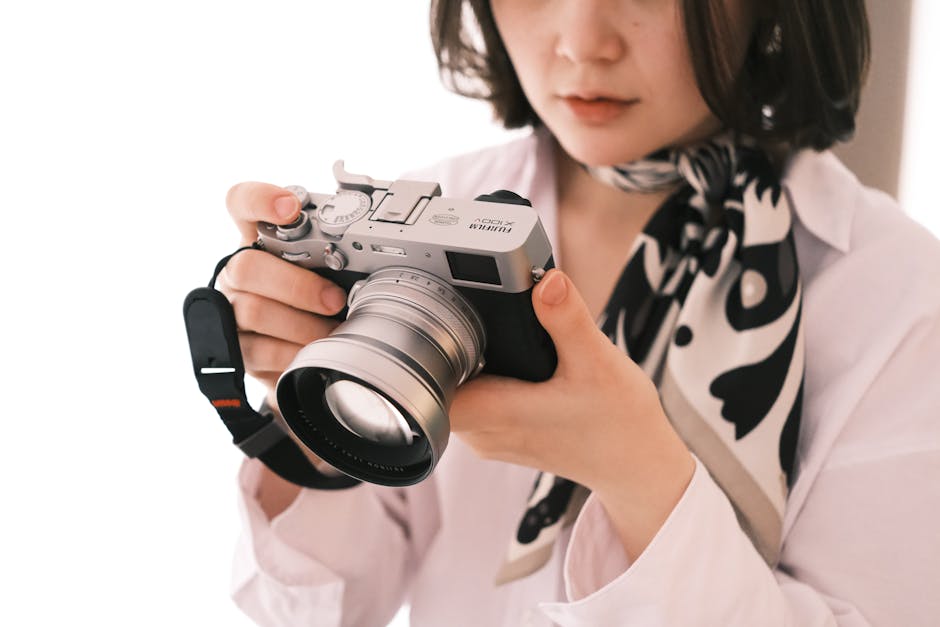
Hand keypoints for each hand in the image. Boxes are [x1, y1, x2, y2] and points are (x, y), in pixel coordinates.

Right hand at [217, 182, 347, 405]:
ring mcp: (231, 311)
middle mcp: (236, 272)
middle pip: (245, 267)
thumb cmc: (319, 297)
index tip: (290, 208)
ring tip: (332, 331)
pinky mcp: (236, 350)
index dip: (260, 199)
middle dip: (298, 286)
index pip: (242, 203)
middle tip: (335, 300)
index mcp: (257, 240)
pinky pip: (260, 351)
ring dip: (303, 325)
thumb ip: (337, 249)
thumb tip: (381, 239)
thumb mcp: (329, 268)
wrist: (299, 350)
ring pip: (254, 311)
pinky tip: (314, 351)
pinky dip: (295, 353)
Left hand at [449, 269, 694, 556]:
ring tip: (491, 334)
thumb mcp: (597, 361)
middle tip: (469, 312)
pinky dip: (484, 379)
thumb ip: (567, 319)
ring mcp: (490, 438)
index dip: (423, 354)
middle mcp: (484, 432)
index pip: (427, 388)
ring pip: (455, 392)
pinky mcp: (501, 436)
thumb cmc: (620, 423)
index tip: (437, 321)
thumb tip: (545, 281)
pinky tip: (508, 361)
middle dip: (449, 345)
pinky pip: (474, 402)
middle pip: (436, 383)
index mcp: (496, 413)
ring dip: (467, 362)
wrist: (638, 466)